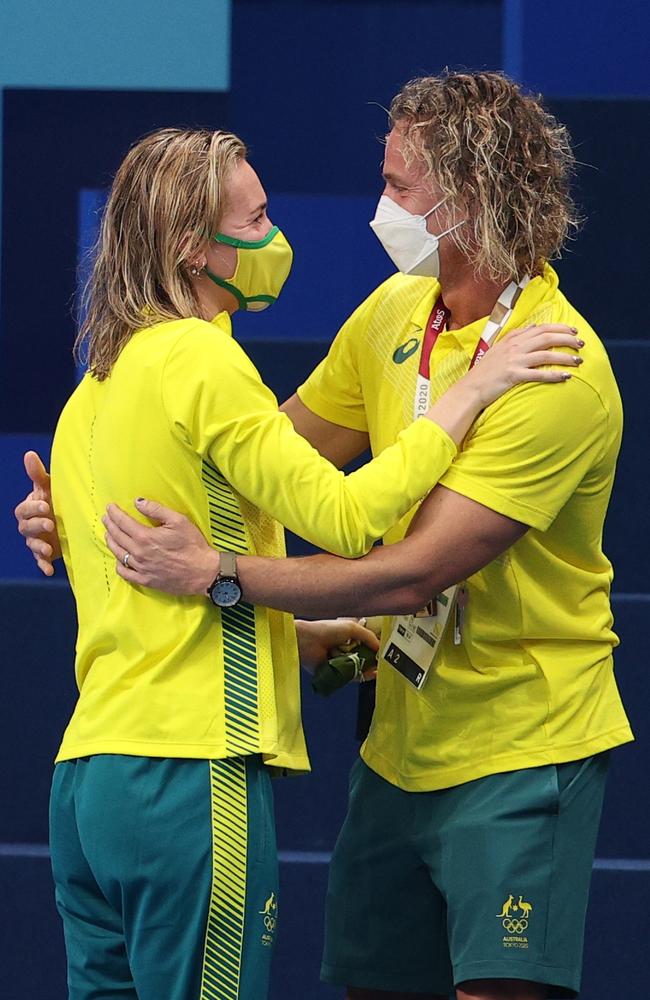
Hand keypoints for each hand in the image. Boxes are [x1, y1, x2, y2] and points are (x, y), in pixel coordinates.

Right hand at [14, 451, 61, 575]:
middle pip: (27, 528)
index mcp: (29, 509)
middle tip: (50, 524)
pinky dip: (43, 566)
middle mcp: (29, 526)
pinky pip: (40, 561)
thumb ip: (38, 474)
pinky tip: (49, 571)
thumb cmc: (56, 499)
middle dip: (37, 526)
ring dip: (39, 548)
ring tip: (48, 549)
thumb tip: (29, 454)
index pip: (25, 509)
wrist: (67, 519)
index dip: (34, 508)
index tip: (46, 505)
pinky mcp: (44, 554)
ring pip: (32, 545)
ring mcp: (36, 541)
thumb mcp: (50, 487)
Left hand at [103, 499, 218, 594]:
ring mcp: (141, 568)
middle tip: (105, 518)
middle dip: (109, 525)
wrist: (203, 572)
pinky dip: (118, 564)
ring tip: (108, 534)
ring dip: (111, 542)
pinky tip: (118, 559)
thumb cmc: (193, 545)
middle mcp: (139, 553)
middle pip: (117, 537)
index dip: (114, 513)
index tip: (109, 507)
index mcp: (146, 537)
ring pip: (118, 554)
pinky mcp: (145, 580)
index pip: (123, 522)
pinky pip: (125, 573)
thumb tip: (138, 502)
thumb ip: (156, 510)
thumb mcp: (179, 521)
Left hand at [295, 618, 379, 677]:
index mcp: (348, 638)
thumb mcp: (351, 628)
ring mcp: (340, 662)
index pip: (366, 645)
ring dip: (369, 669)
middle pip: (364, 658)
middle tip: (384, 663)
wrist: (307, 641)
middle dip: (374, 661)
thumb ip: (368, 636)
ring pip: (359, 668)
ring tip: (378, 669)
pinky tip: (370, 673)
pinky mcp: (335, 673)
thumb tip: (380, 647)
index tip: (384, 653)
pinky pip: (351, 677)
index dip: (375, 649)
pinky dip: (361, 676)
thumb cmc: (326, 630)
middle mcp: (344, 650)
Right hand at [464, 323, 584, 407]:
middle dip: (567, 339)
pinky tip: (566, 376)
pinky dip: (554, 374)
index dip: (559, 328)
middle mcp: (514, 347)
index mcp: (512, 339)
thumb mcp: (499, 348)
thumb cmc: (485, 371)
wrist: (470, 388)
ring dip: (565, 357)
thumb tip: (533, 326)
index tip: (573, 330)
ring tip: (579, 360)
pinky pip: (538, 374)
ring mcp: (514, 361)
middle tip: (581, 343)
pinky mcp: (513, 376)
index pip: (540, 328)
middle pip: (546, 338)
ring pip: (546, 354)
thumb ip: (516, 336)